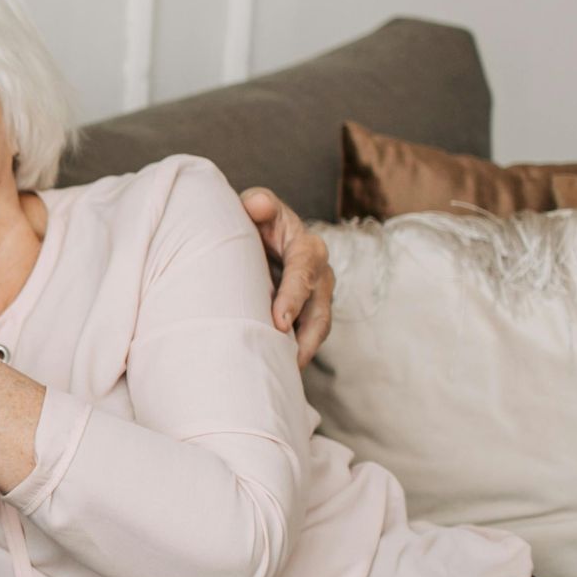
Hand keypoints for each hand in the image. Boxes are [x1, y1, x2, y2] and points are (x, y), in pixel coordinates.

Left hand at [240, 187, 334, 366]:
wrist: (263, 234)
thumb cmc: (257, 220)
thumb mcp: (257, 205)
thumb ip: (258, 203)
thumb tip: (257, 205)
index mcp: (307, 247)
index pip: (304, 273)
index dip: (293, 297)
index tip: (279, 320)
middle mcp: (319, 274)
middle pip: (319, 310)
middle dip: (306, 335)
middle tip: (287, 358)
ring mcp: (317, 297)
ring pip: (318, 328)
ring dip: (304, 351)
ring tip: (286, 373)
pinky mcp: (308, 313)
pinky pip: (307, 337)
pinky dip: (297, 353)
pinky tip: (279, 371)